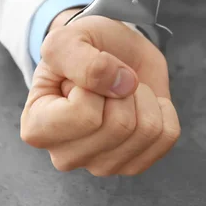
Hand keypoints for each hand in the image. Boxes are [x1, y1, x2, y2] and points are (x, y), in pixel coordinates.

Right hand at [21, 10, 180, 175]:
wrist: (110, 54)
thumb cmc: (83, 48)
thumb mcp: (68, 39)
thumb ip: (82, 59)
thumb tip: (123, 85)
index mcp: (37, 128)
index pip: (84, 115)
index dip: (96, 82)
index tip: (85, 72)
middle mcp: (65, 155)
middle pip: (120, 126)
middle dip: (124, 88)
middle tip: (108, 81)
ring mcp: (101, 165)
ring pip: (148, 131)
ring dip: (142, 97)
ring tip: (121, 90)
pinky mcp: (134, 164)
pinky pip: (167, 135)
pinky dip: (163, 108)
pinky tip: (141, 103)